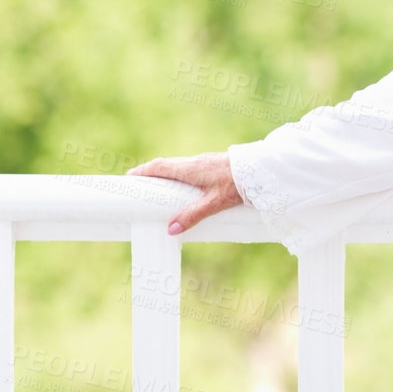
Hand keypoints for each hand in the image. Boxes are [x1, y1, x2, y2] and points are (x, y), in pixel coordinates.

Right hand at [127, 152, 242, 234]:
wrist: (263, 169)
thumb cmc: (239, 183)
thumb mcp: (215, 203)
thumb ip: (193, 215)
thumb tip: (171, 229)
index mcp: (190, 168)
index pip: (160, 167)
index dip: (143, 171)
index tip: (129, 176)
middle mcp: (196, 162)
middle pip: (167, 165)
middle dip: (152, 173)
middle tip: (141, 184)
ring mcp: (206, 162)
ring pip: (180, 166)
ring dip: (168, 174)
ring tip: (160, 188)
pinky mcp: (216, 164)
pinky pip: (191, 168)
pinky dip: (181, 175)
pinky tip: (187, 186)